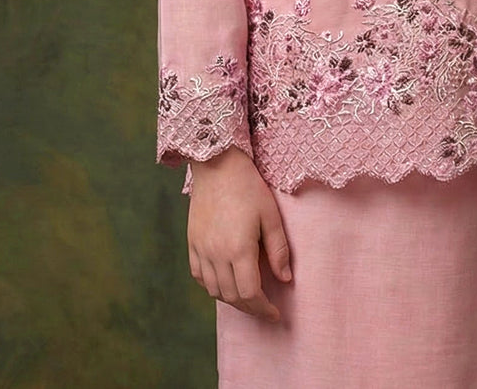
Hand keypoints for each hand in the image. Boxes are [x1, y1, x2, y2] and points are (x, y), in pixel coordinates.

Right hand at [187, 146, 291, 321]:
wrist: (218, 163)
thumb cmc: (249, 187)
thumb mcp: (271, 215)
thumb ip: (278, 250)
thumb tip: (285, 279)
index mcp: (239, 249)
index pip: (250, 294)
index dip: (263, 308)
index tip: (275, 312)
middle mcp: (216, 254)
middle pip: (232, 296)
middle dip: (250, 307)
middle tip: (264, 308)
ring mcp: (201, 249)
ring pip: (214, 290)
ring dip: (231, 299)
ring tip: (247, 296)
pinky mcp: (192, 242)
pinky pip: (198, 276)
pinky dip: (212, 286)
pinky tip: (224, 282)